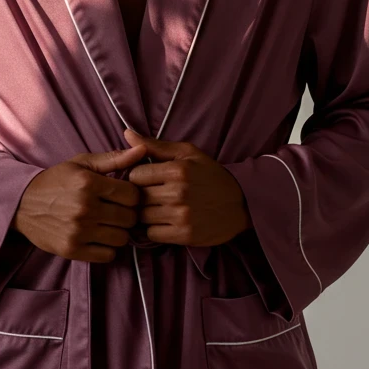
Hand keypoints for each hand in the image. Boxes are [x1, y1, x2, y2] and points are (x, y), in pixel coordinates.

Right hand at [12, 141, 146, 262]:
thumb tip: (143, 150)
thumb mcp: (82, 163)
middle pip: (130, 218)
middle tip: (115, 210)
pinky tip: (98, 236)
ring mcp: (78, 231)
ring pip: (122, 238)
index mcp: (89, 183)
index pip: (133, 195)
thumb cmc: (56, 181)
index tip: (122, 195)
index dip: (131, 195)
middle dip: (127, 214)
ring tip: (106, 223)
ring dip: (118, 232)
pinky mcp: (72, 250)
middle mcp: (84, 207)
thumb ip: (115, 158)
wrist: (22, 204)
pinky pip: (108, 255)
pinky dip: (107, 248)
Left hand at [123, 128, 251, 246]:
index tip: (148, 180)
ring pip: (142, 217)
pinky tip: (165, 221)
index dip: (139, 177)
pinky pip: (152, 234)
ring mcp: (181, 215)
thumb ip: (155, 145)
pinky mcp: (185, 235)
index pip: (135, 175)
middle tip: (153, 195)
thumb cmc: (210, 175)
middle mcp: (178, 192)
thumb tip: (126, 134)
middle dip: (141, 196)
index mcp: (177, 169)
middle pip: (137, 197)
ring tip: (159, 208)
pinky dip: (155, 229)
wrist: (241, 203)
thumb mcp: (187, 153)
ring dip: (147, 213)